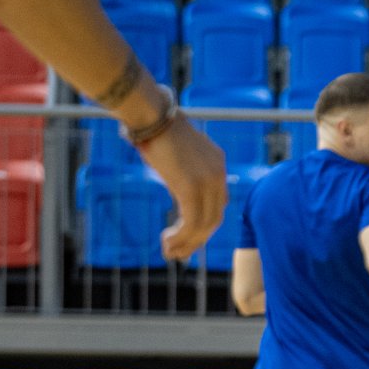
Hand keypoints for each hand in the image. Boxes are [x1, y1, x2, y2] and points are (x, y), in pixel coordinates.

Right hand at [140, 117, 227, 261]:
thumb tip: (179, 190)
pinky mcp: (191, 187)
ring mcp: (207, 181)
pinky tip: (167, 242)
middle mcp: (218, 174)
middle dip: (197, 240)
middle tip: (178, 254)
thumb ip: (185, 174)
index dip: (204, 227)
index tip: (187, 240)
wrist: (150, 114)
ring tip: (170, 252)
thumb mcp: (178, 156)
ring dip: (186, 243)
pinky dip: (181, 237)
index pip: (218, 205)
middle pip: (214, 219)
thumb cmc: (156, 131)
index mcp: (218, 165)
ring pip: (204, 225)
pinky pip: (192, 222)